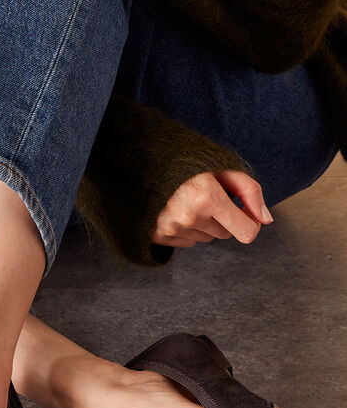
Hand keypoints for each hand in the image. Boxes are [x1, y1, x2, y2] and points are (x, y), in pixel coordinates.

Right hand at [151, 169, 273, 248]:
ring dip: (203, 224)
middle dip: (223, 219)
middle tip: (207, 197)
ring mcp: (171, 228)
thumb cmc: (186, 165)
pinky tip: (176, 210)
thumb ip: (250, 191)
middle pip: (226, 234)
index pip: (247, 232)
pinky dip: (186, 229)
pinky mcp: (158, 236)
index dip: (250, 223)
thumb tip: (266, 220)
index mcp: (207, 197)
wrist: (141, 165)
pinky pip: (187, 242)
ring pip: (206, 238)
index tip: (243, 212)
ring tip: (189, 202)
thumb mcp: (222, 168)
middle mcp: (189, 217)